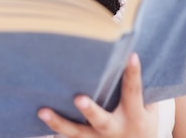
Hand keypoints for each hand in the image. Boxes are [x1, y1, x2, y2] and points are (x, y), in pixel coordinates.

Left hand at [37, 53, 158, 137]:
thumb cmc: (142, 123)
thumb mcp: (148, 110)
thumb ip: (138, 89)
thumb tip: (125, 54)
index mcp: (135, 117)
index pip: (133, 92)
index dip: (132, 74)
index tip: (130, 56)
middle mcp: (116, 130)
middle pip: (101, 120)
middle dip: (90, 110)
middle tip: (78, 98)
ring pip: (77, 133)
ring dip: (59, 123)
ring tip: (42, 111)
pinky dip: (54, 131)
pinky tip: (37, 120)